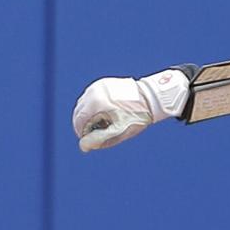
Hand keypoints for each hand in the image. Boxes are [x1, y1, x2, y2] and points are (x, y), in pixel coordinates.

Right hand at [72, 69, 189, 151]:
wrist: (151, 98)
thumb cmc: (136, 117)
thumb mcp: (118, 132)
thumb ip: (99, 140)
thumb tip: (83, 146)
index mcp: (96, 103)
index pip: (79, 122)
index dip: (83, 133)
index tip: (93, 139)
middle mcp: (93, 92)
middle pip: (79, 112)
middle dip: (86, 124)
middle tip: (99, 132)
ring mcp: (97, 86)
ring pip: (84, 104)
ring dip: (89, 115)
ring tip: (105, 122)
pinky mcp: (103, 83)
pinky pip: (92, 97)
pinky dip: (94, 106)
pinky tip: (107, 112)